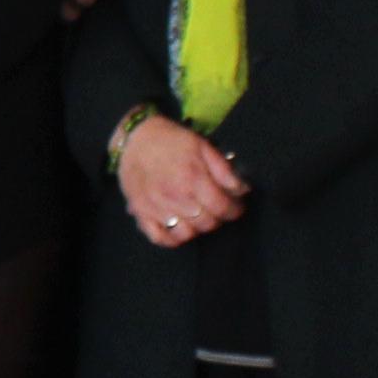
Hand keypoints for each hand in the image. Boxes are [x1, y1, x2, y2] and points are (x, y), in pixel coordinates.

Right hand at [117, 116, 248, 248]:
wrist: (135, 138)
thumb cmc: (171, 141)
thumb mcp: (202, 146)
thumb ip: (224, 170)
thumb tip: (242, 190)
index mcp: (192, 178)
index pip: (222, 208)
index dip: (234, 209)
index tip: (235, 206)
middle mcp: (174, 196)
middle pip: (207, 223)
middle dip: (217, 218)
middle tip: (216, 208)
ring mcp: (156, 207)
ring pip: (186, 234)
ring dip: (196, 228)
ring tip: (198, 216)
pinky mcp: (141, 213)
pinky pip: (159, 238)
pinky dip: (171, 239)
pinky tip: (178, 228)